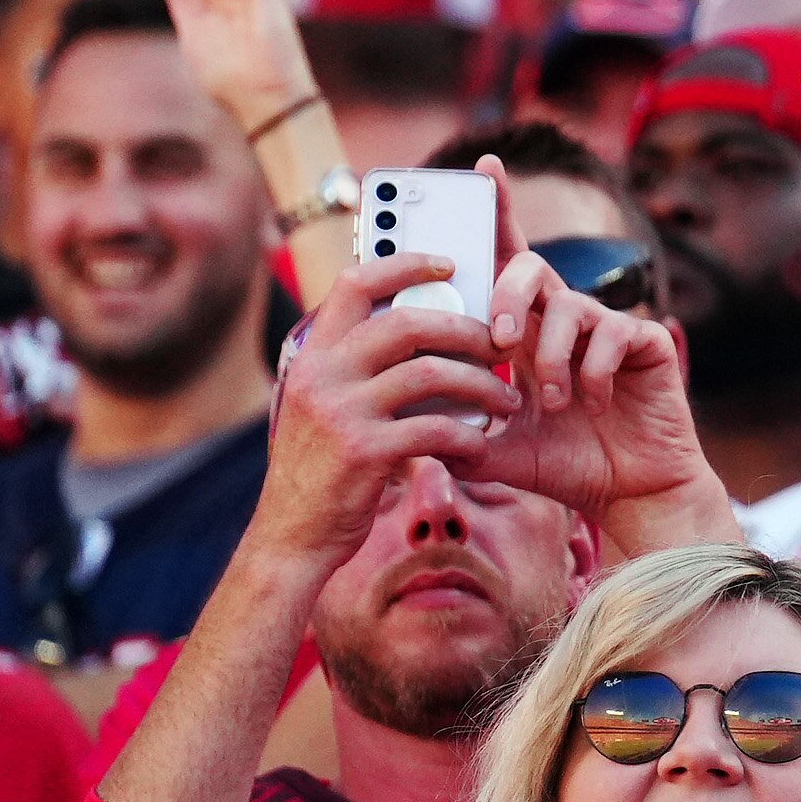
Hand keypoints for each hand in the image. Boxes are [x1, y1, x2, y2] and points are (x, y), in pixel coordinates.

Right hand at [261, 253, 521, 575]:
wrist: (292, 538)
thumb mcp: (324, 407)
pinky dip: (469, 434)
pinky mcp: (363, 452)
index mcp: (312, 356)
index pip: (355, 283)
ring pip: (432, 373)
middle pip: (409, 323)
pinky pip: (436, 428)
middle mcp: (320, 375)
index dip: (405, 264)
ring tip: (508, 401)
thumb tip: (425, 328)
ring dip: (482, 385)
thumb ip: (358, 368)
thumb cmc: (324, 469)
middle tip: (502, 346)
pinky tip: (483, 444)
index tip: (449, 263)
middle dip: (468, 330)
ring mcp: (340, 412)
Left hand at [472, 156, 725, 547]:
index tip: (482, 168)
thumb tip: (401, 418)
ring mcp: (607, 328)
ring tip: (551, 402)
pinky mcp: (645, 342)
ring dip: (551, 358)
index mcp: (526, 331)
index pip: (505, 262)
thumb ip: (455, 428)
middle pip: (532, 269)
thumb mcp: (494, 446)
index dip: (497, 213)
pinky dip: (594, 371)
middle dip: (509, 297)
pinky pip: (614, 333)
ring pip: (570, 307)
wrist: (628, 492)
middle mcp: (564, 319)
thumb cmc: (564, 463)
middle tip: (499, 340)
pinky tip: (595, 401)